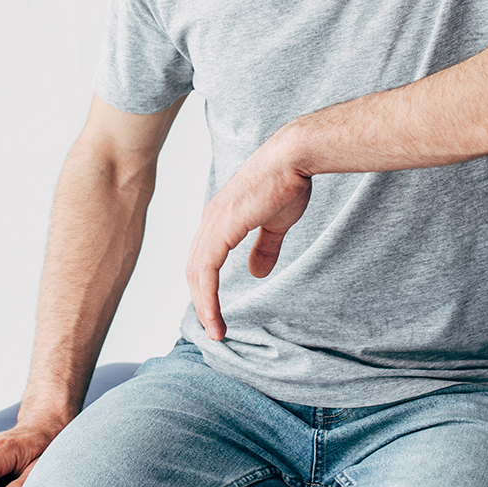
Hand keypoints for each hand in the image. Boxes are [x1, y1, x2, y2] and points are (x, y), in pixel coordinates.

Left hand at [186, 132, 313, 341]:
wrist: (294, 157)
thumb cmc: (287, 182)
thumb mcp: (275, 222)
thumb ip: (264, 247)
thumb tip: (255, 273)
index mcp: (219, 218)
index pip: (202, 259)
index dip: (205, 287)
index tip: (214, 312)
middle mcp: (210, 220)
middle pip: (193, 269)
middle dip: (201, 301)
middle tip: (213, 328)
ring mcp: (213, 222)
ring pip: (196, 273)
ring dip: (203, 305)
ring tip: (215, 330)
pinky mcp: (222, 227)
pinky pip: (206, 269)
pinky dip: (207, 295)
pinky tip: (214, 314)